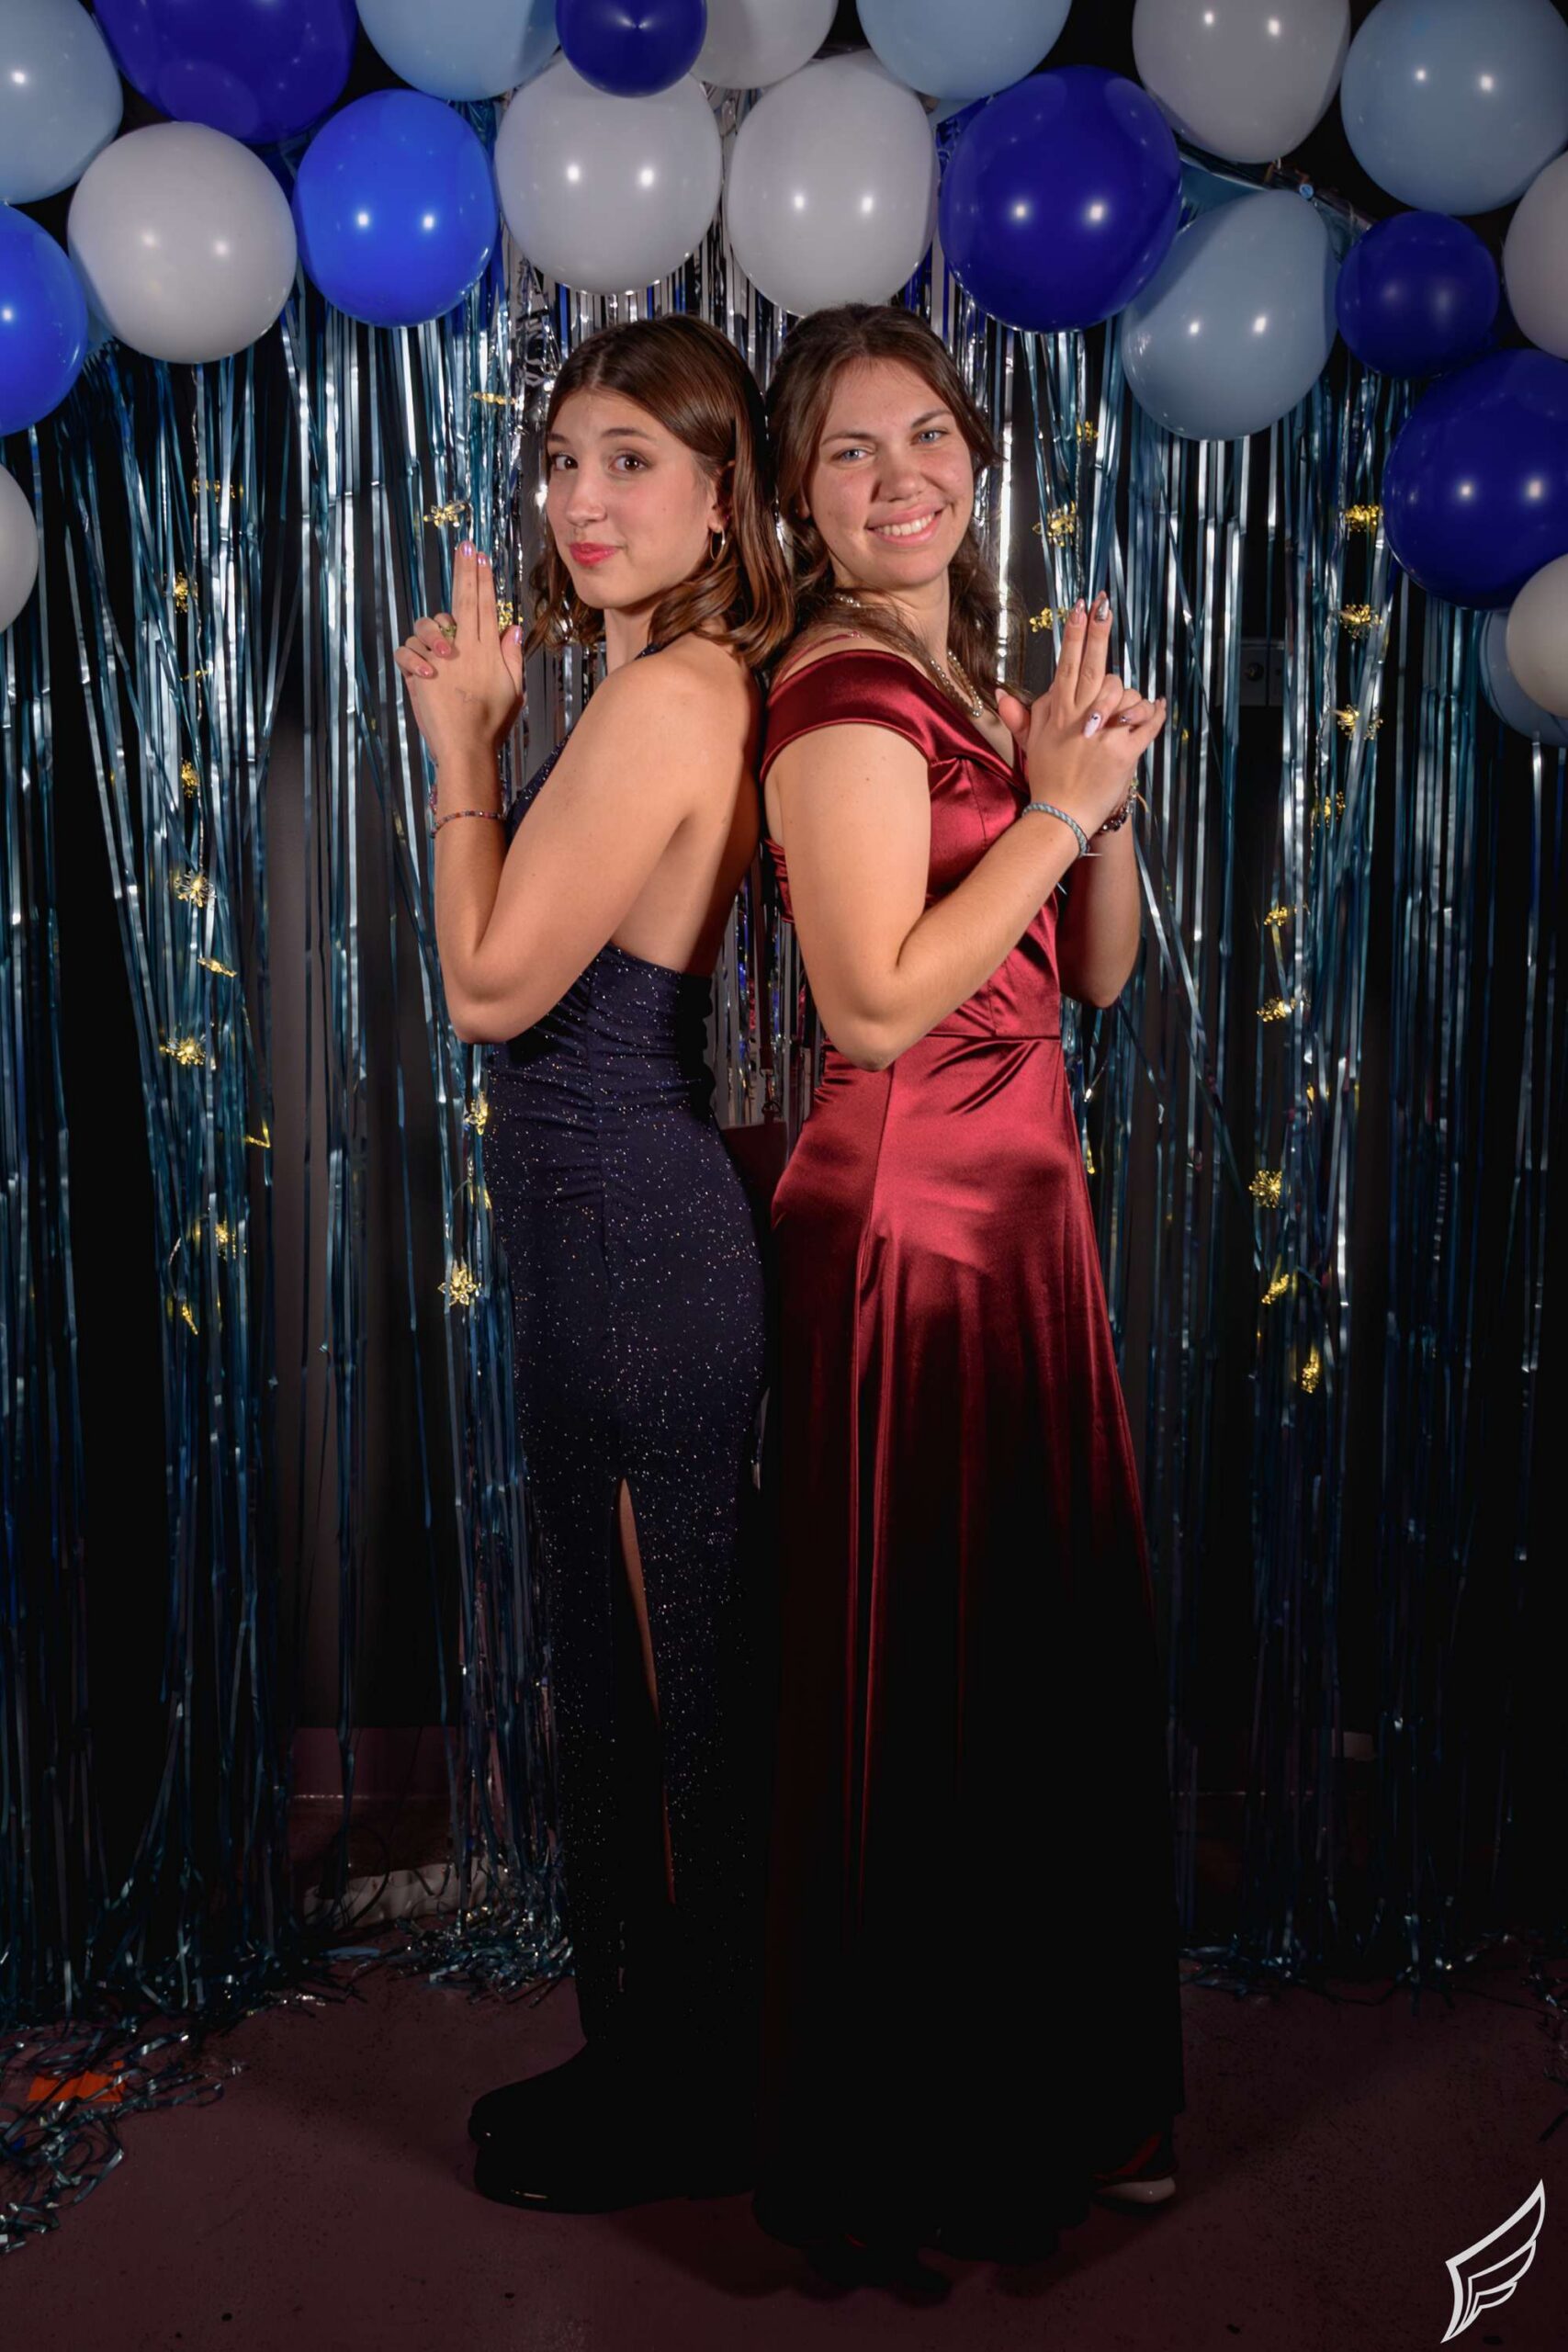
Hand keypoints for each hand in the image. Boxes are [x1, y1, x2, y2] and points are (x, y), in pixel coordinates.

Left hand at [393, 542, 524, 769]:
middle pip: (465, 600)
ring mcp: (444, 658)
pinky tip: (423, 669)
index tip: (480, 557)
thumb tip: (511, 627)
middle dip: (464, 570)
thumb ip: (511, 657)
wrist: (466, 747)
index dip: (483, 579)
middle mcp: (467, 649)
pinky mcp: (424, 670)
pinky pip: (410, 649)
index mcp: (490, 652)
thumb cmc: (491, 724)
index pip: (487, 606)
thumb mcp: (513, 691)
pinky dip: (412, 655)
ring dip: (432, 626)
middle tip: (464, 545)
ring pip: (433, 623)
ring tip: (439, 644)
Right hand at [997, 593, 1164, 839]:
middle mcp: (1080, 718)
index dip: (1075, 634)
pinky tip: (1158, 705)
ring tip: (1127, 712)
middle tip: (1105, 606)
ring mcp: (1103, 734)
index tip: (1082, 608)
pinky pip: (1148, 723)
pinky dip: (1156, 713)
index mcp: (1059, 711)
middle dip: (1099, 633)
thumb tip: (1002, 693)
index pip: (1067, 664)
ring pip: (1126, 694)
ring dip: (1131, 698)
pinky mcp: (1125, 752)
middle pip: (1093, 666)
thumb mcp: (1030, 744)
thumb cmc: (1048, 777)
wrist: (1061, 814)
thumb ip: (1020, 716)